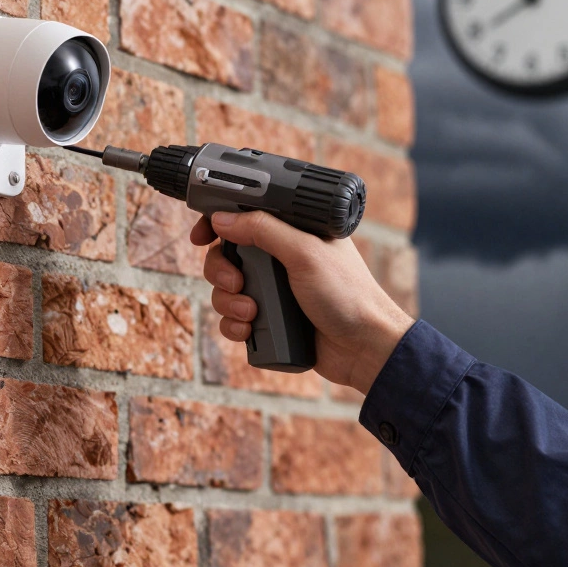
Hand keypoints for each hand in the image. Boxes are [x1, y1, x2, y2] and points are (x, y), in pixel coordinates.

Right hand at [191, 211, 414, 394]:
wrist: (365, 348)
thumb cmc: (348, 294)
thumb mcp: (305, 253)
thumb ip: (264, 230)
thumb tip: (223, 218)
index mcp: (293, 233)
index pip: (246, 218)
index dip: (219, 224)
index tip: (202, 237)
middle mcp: (281, 259)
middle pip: (228, 255)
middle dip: (222, 271)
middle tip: (236, 282)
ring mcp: (276, 291)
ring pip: (228, 290)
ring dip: (228, 302)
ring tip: (251, 312)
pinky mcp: (272, 320)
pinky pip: (236, 320)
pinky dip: (235, 325)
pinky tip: (249, 330)